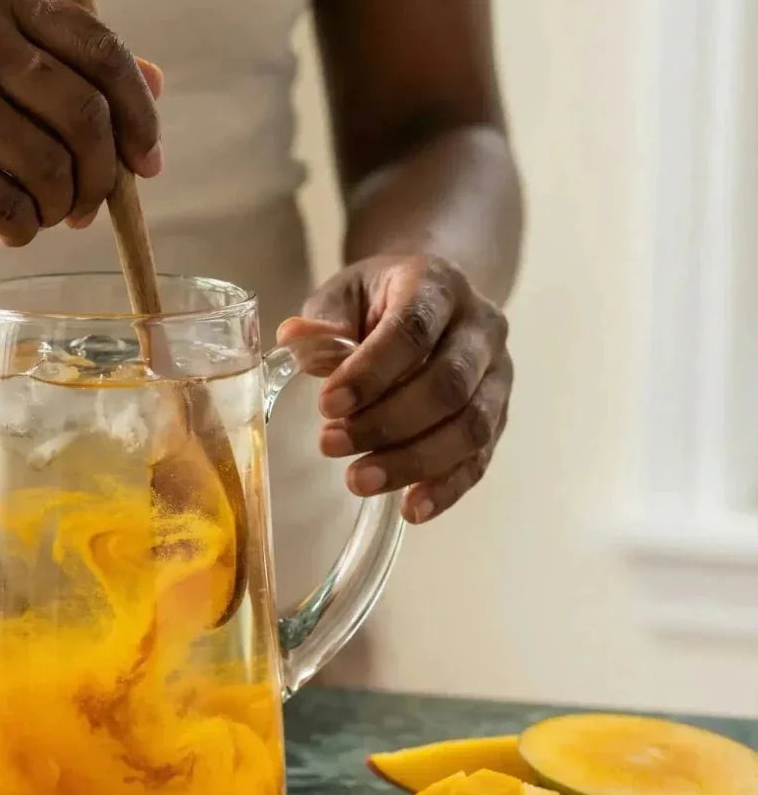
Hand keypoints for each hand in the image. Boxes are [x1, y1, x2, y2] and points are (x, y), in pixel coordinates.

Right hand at [0, 0, 161, 245]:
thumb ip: (57, 55)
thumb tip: (152, 86)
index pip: (102, 50)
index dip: (138, 115)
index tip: (146, 161)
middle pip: (87, 117)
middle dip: (103, 176)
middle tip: (89, 205)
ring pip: (52, 172)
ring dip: (59, 209)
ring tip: (38, 213)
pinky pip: (10, 210)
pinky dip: (22, 230)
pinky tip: (5, 225)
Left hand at [277, 253, 511, 523]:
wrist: (431, 297)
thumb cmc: (378, 300)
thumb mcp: (344, 294)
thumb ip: (323, 322)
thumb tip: (296, 342)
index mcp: (439, 286)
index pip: (413, 330)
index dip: (371, 371)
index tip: (327, 404)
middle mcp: (481, 327)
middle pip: (447, 384)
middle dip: (387, 423)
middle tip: (330, 445)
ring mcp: (497, 374)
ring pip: (471, 427)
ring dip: (413, 461)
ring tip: (358, 480)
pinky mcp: (499, 414)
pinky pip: (481, 458)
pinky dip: (447, 488)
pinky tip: (410, 508)